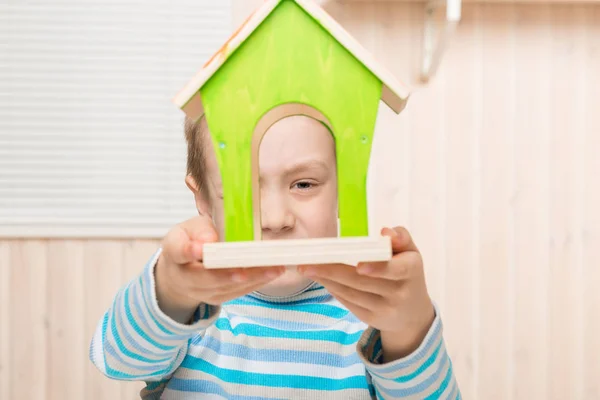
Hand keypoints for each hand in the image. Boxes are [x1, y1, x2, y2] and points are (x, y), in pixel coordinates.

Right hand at [155, 215, 285, 323]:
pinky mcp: (216, 297)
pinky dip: (255, 283)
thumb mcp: (189, 229)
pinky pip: (236, 292)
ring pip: (225, 287)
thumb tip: (210, 239)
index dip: (189, 250)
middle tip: (252, 266)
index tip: (200, 249)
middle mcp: (185, 277)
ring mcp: (201, 291)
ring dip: (252, 278)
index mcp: (175, 253)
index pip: (179, 251)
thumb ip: (200, 230)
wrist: (179, 271)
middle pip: (206, 277)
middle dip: (230, 273)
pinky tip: (271, 273)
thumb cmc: (188, 242)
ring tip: (274, 268)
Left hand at [298, 227, 434, 360]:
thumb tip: (385, 232)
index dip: (378, 268)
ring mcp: (385, 309)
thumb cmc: (407, 273)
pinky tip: (321, 279)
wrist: (413, 313)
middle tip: (309, 263)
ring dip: (327, 280)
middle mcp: (399, 293)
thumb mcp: (410, 252)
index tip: (360, 265)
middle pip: (362, 282)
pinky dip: (333, 289)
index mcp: (411, 271)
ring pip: (351, 293)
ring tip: (308, 269)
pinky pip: (348, 302)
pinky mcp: (371, 319)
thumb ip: (400, 237)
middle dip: (333, 271)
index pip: (396, 270)